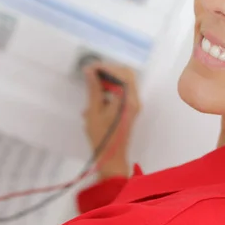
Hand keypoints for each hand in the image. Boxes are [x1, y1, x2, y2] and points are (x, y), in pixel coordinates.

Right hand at [83, 62, 140, 179]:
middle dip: (109, 70)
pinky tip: (98, 95)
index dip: (106, 67)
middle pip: (127, 74)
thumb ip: (94, 89)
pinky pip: (124, 91)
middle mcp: (134, 100)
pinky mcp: (131, 108)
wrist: (112, 157)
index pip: (121, 74)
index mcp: (127, 100)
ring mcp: (134, 104)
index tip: (90, 68)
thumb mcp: (94, 111)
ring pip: (126, 81)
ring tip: (93, 83)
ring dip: (110, 78)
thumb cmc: (101, 136)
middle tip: (92, 73)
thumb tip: (90, 71)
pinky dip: (112, 87)